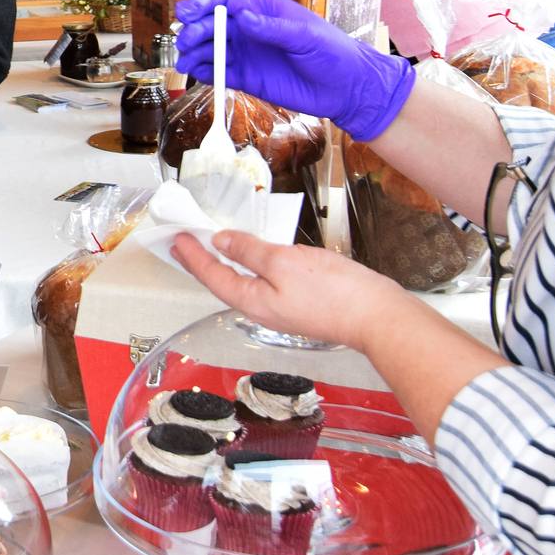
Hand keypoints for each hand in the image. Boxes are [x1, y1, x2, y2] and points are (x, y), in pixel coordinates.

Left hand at [170, 230, 408, 350]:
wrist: (378, 317)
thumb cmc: (334, 293)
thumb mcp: (284, 263)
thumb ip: (250, 252)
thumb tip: (221, 242)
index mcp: (252, 300)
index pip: (212, 276)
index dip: (192, 255)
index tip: (176, 238)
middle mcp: (262, 307)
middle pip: (223, 281)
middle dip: (202, 261)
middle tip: (184, 242)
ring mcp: (282, 305)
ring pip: (244, 281)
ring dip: (225, 262)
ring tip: (212, 245)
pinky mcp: (301, 299)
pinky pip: (265, 279)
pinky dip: (251, 263)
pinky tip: (254, 253)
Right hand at [174, 0, 414, 139]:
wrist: (346, 89)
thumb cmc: (333, 53)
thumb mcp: (306, 35)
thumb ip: (274, 28)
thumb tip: (243, 18)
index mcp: (264, 10)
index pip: (227, 0)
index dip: (205, 2)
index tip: (189, 11)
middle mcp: (250, 30)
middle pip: (213, 24)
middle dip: (196, 29)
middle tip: (186, 40)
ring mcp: (247, 54)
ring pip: (211, 48)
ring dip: (194, 51)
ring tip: (185, 59)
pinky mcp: (246, 78)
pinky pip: (219, 72)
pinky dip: (205, 71)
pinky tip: (197, 71)